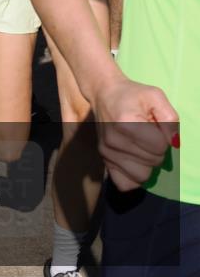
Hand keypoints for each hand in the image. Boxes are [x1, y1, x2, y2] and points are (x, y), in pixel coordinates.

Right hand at [93, 77, 178, 191]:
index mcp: (127, 123)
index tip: (153, 125)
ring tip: (139, 146)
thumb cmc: (132, 94)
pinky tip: (133, 161)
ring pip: (142, 176)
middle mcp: (114, 141)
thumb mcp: (155, 96)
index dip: (162, 136)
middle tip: (145, 133)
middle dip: (156, 150)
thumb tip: (173, 143)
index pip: (160, 147)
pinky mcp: (103, 159)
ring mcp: (106, 152)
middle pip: (153, 162)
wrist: (104, 92)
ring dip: (146, 163)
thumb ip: (170, 117)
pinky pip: (124, 184)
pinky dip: (133, 177)